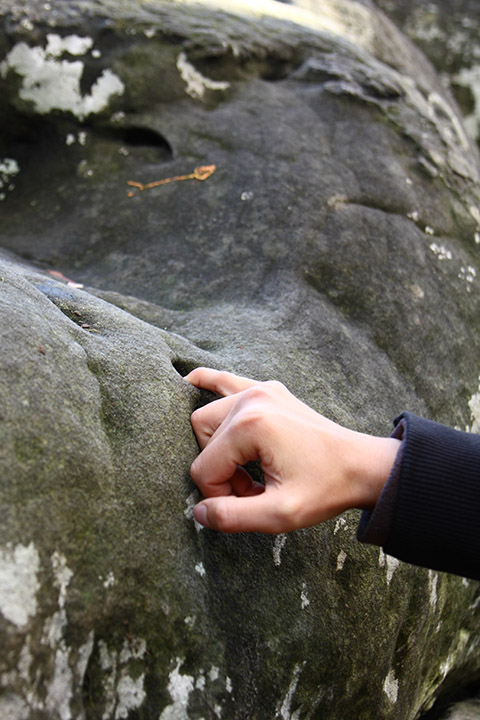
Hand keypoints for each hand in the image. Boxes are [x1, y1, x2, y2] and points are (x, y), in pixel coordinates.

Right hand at [185, 368, 399, 533]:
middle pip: (201, 437)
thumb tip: (199, 512)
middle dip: (219, 470)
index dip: (219, 495)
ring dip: (218, 446)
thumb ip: (233, 518)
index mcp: (251, 425)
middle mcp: (251, 399)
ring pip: (207, 414)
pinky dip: (207, 385)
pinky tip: (190, 381)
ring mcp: (259, 389)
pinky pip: (224, 381)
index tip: (250, 502)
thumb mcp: (280, 514)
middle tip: (249, 487)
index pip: (204, 467)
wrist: (362, 465)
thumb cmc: (326, 488)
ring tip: (246, 467)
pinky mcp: (267, 388)